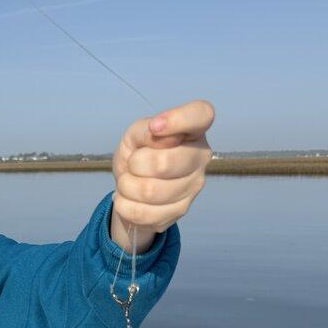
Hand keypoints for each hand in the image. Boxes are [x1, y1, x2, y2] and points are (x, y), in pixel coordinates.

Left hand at [111, 99, 214, 251]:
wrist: (133, 189)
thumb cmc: (139, 153)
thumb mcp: (135, 135)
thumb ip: (145, 130)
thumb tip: (156, 129)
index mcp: (193, 130)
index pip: (201, 115)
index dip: (179, 119)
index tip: (154, 127)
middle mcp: (201, 156)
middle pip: (164, 163)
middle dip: (135, 165)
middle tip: (132, 165)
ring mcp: (194, 185)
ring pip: (150, 191)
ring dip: (127, 187)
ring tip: (127, 182)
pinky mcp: (181, 210)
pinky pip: (144, 212)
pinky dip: (125, 205)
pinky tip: (127, 199)